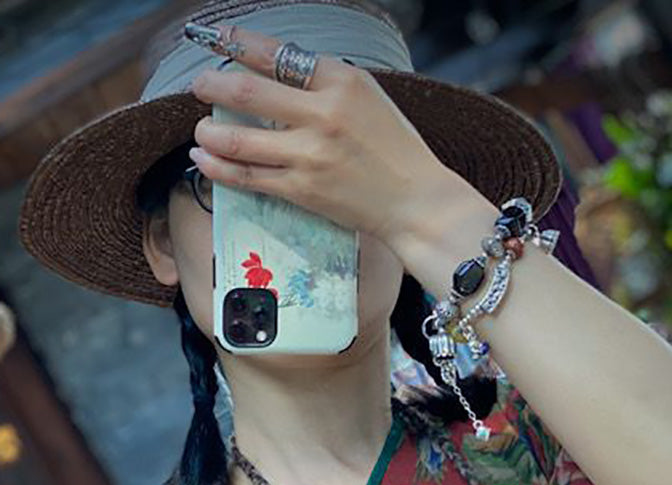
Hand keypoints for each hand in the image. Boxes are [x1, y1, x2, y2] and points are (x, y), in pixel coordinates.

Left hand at [187, 23, 457, 249]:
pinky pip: (248, 176)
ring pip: (239, 138)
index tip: (218, 39)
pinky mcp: (303, 190)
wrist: (416, 202)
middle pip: (247, 91)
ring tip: (201, 128)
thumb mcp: (368, 97)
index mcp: (341, 81)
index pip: (275, 53)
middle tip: (199, 84)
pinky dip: (219, 167)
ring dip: (210, 131)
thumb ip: (325, 84)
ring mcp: (310, 155)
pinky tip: (204, 158)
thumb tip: (275, 74)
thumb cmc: (395, 150)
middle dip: (212, 84)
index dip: (238, 43)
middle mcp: (323, 114)